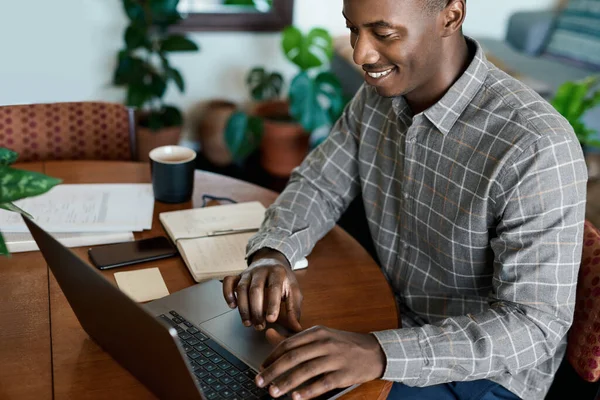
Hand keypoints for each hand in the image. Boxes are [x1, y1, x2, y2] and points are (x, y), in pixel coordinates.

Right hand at [222, 248, 302, 331]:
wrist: (272, 261)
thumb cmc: (283, 280)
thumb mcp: (293, 291)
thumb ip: (294, 308)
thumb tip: (296, 328)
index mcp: (278, 272)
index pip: (274, 288)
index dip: (272, 304)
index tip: (271, 320)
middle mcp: (261, 270)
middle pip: (255, 289)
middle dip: (256, 310)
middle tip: (260, 326)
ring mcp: (248, 272)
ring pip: (241, 288)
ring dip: (243, 308)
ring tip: (248, 323)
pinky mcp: (238, 275)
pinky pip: (228, 282)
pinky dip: (227, 294)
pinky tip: (232, 306)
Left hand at [255, 326, 385, 399]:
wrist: (375, 352)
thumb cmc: (343, 344)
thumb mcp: (320, 335)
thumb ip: (295, 338)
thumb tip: (269, 335)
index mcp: (317, 332)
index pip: (289, 344)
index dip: (272, 356)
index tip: (261, 367)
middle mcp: (325, 343)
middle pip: (293, 357)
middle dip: (273, 371)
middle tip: (260, 381)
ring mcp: (335, 358)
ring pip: (305, 371)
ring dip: (286, 383)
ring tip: (273, 392)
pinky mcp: (344, 374)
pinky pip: (322, 383)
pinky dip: (308, 391)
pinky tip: (296, 397)